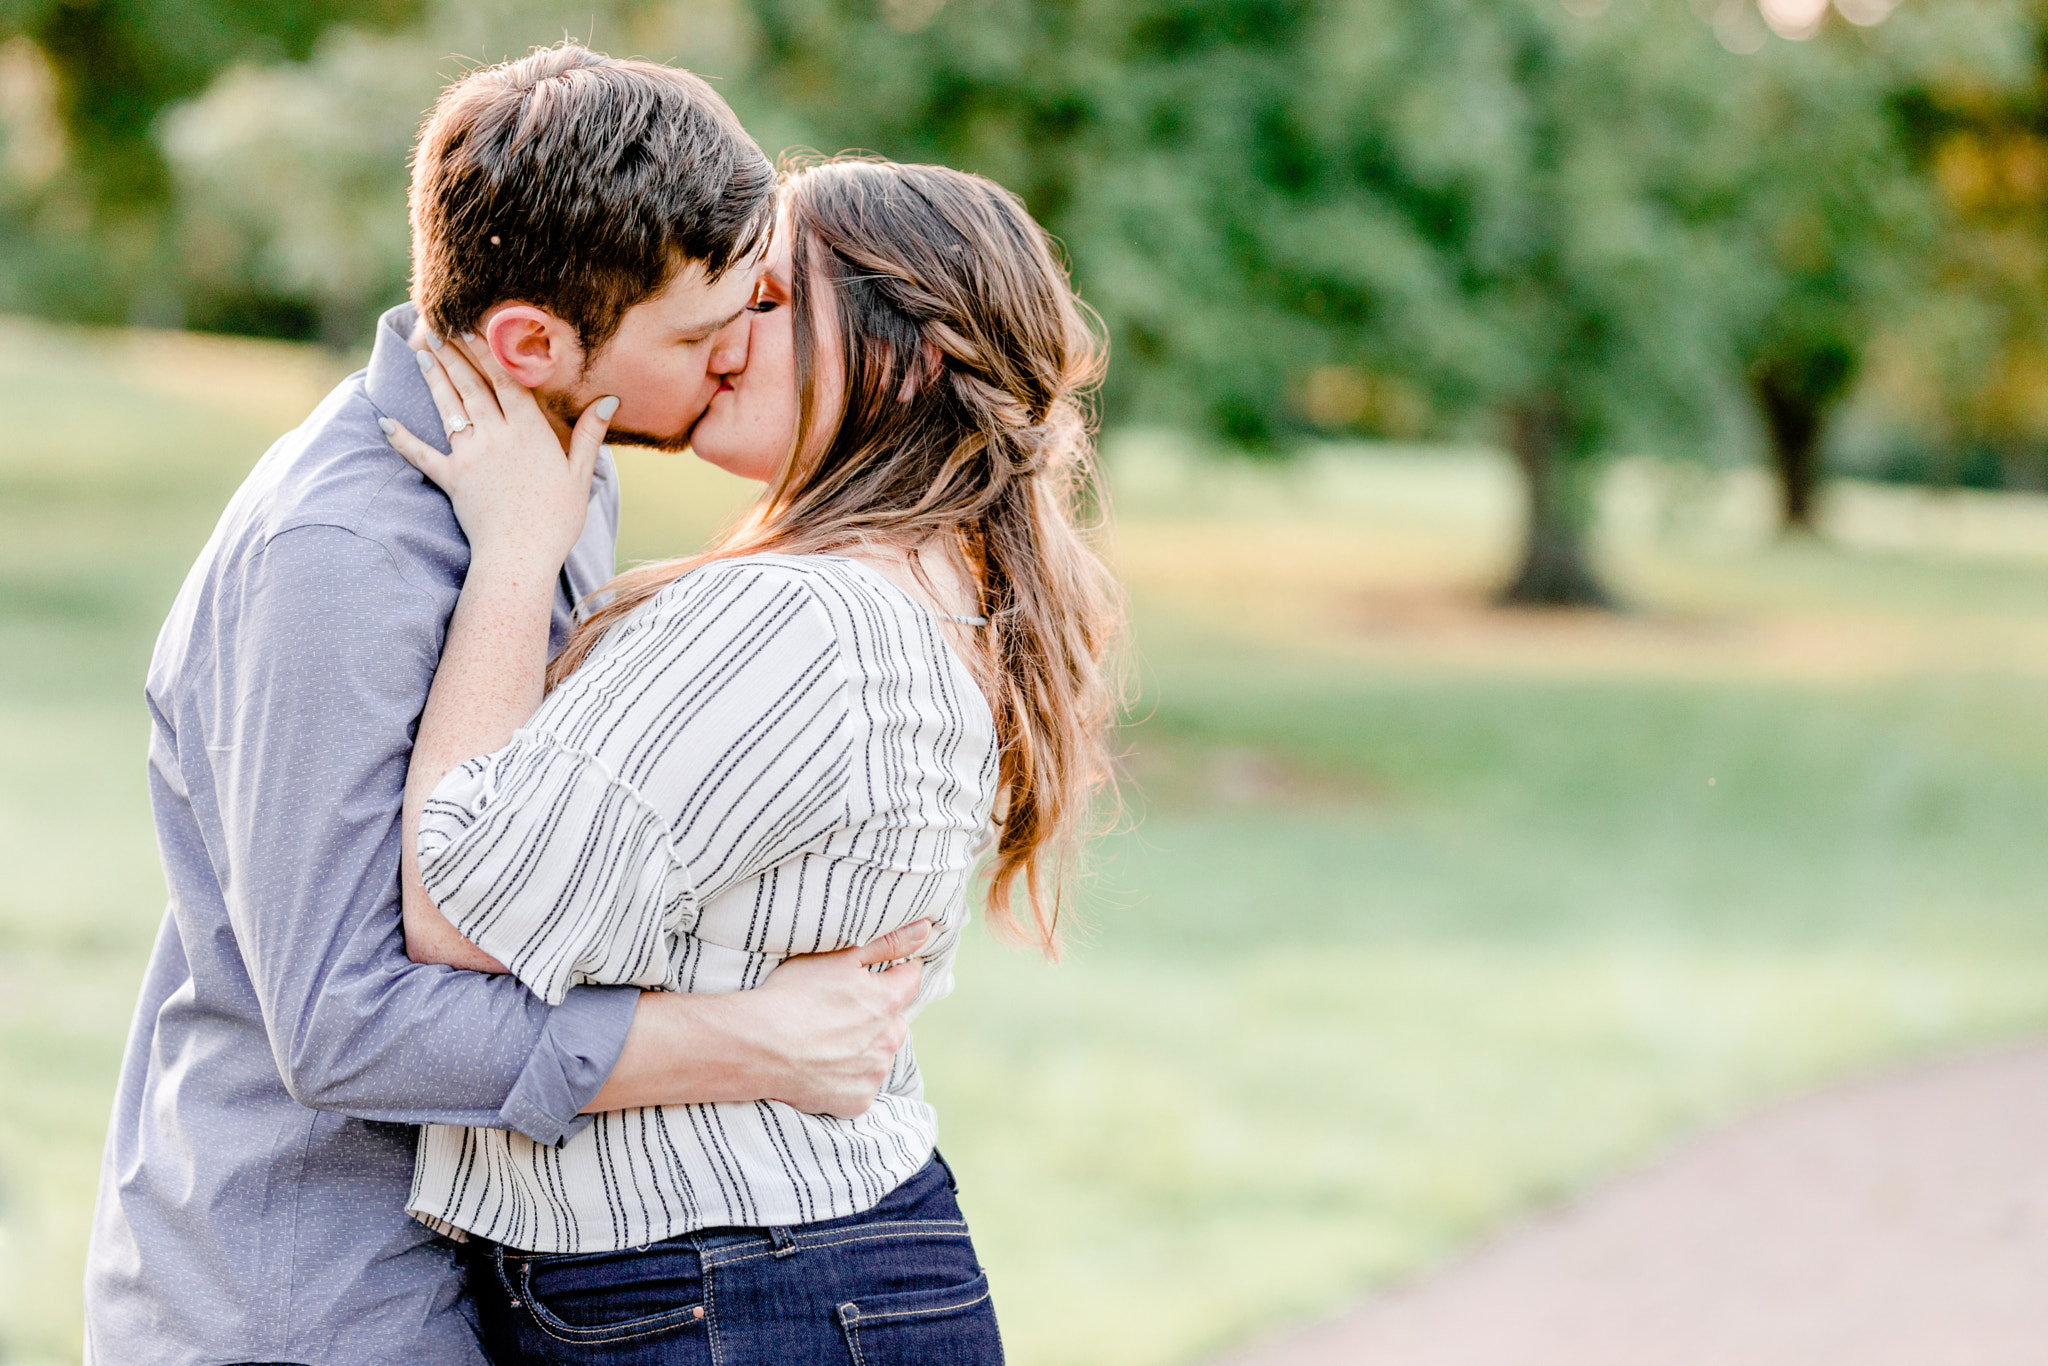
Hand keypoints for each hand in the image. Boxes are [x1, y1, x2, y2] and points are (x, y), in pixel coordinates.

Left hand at [380, 338, 611, 574]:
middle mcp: (495, 436)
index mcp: (529, 432)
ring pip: (448, 409)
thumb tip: (609, 399)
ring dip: (433, 379)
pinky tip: (385, 422)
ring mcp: (469, 456)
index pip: (505, 380)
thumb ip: (589, 433)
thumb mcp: (580, 475)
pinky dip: (402, 439)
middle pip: (471, 387)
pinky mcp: (451, 479)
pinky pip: (422, 454)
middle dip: (454, 355)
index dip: (488, 351)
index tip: (473, 327)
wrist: (520, 556)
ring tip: (421, 354)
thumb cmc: (556, 519)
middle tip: (438, 329)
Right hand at [742, 920, 933, 1117]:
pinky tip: (822, 1066)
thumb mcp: (838, 958)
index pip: (911, 980)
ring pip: (880, 1055)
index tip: (878, 974)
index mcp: (887, 1002)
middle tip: (840, 1012)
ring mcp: (874, 1073)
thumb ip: (887, 943)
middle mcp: (889, 1040)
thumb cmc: (793, 996)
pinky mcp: (857, 1100)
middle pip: (895, 1022)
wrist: (758, 1048)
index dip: (897, 972)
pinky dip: (848, 1078)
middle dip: (877, 1015)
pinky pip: (862, 1085)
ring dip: (865, 1048)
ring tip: (826, 1041)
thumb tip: (925, 929)